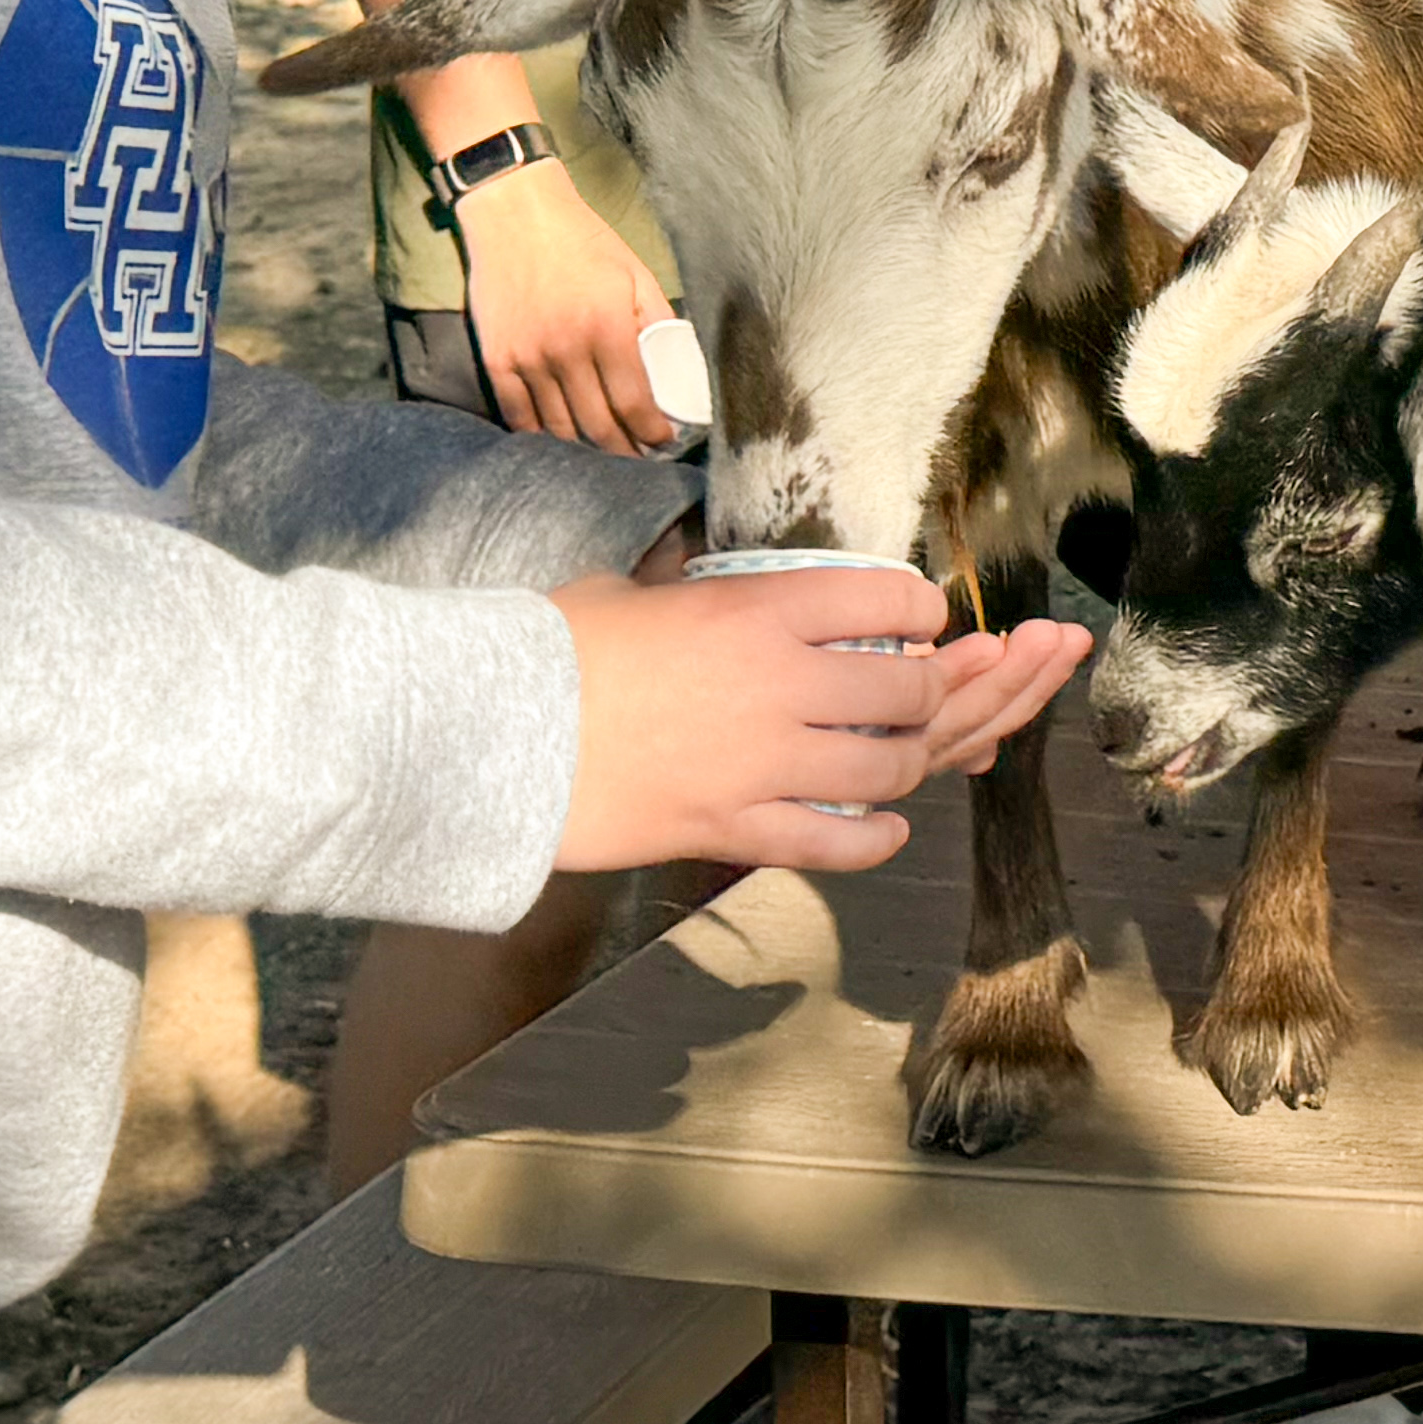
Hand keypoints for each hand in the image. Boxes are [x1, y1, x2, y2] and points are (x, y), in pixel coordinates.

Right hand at [461, 155, 681, 453]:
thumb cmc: (583, 242)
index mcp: (607, 328)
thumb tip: (677, 372)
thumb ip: (657, 322)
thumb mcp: (635, 274)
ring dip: (585, 452)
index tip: (664, 443)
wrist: (515, 215)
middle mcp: (566, 350)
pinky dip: (541, 437)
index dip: (652, 433)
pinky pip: (518, 416)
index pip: (634, 403)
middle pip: (598, 425)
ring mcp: (527, 359)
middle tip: (640, 461)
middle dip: (624, 451)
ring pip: (559, 428)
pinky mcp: (496, 361)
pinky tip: (561, 444)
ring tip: (606, 458)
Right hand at [547, 562, 1095, 874]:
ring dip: (914, 760)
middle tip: (930, 686)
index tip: (917, 616)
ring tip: (912, 753)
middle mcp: (777, 682)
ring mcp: (759, 761)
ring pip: (888, 767)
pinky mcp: (730, 828)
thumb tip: (709, 581)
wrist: (487, 732)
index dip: (918, 606)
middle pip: (907, 685)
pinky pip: (834, 842)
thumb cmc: (550, 650)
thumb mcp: (637, 590)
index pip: (887, 595)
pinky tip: (887, 828)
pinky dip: (873, 838)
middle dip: (935, 686)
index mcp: (756, 607)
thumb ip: (695, 588)